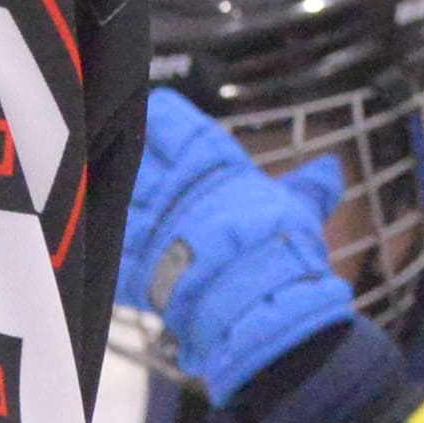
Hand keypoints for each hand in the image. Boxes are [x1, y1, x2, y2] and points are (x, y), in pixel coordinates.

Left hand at [121, 90, 361, 402]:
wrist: (262, 308)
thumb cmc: (287, 254)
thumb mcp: (302, 212)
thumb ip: (308, 189)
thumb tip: (330, 168)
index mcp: (215, 167)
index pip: (176, 125)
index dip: (162, 118)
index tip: (155, 114)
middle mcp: (176, 190)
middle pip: (134, 155)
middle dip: (124, 149)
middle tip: (115, 142)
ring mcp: (151, 226)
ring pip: (113, 194)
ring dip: (106, 189)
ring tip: (97, 184)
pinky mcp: (135, 266)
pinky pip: (107, 246)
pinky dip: (100, 242)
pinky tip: (94, 235)